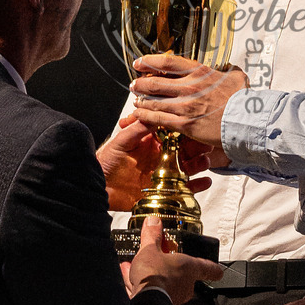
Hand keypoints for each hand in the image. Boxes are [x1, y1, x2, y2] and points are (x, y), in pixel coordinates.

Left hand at [98, 119, 214, 210]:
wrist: (98, 186)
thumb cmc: (106, 161)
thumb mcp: (121, 141)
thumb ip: (137, 129)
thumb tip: (152, 114)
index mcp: (152, 142)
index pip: (173, 133)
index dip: (185, 130)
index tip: (196, 126)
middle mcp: (161, 157)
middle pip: (185, 150)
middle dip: (198, 147)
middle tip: (207, 144)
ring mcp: (164, 174)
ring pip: (188, 167)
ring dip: (200, 164)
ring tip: (206, 161)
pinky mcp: (164, 190)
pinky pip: (184, 188)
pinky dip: (196, 185)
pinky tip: (205, 181)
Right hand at [124, 217, 223, 304]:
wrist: (145, 302)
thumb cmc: (155, 277)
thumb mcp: (150, 249)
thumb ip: (152, 235)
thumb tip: (154, 222)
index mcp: (190, 268)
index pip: (208, 268)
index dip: (214, 268)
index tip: (218, 270)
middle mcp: (185, 285)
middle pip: (183, 275)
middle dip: (169, 267)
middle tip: (159, 259)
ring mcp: (174, 297)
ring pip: (165, 284)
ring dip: (153, 276)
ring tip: (136, 266)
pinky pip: (152, 293)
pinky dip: (142, 285)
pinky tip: (129, 279)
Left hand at [129, 54, 248, 149]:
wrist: (246, 121)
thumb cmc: (243, 100)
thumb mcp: (237, 77)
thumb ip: (228, 71)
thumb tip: (229, 68)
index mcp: (199, 73)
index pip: (167, 63)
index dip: (149, 61)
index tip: (139, 63)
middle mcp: (189, 87)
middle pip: (154, 82)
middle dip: (140, 83)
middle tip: (135, 84)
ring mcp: (185, 106)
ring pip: (153, 102)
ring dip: (141, 101)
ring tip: (136, 101)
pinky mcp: (184, 125)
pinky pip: (158, 119)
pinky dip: (146, 116)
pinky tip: (140, 115)